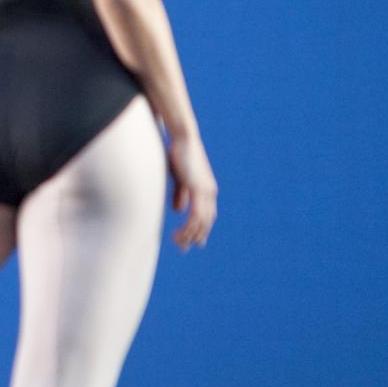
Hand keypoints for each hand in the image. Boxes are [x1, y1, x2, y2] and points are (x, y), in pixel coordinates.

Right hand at [167, 135, 217, 250]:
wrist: (184, 138)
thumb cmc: (179, 154)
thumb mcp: (179, 178)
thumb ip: (181, 194)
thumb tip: (179, 211)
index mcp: (206, 189)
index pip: (206, 214)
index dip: (201, 229)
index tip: (195, 242)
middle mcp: (209, 192)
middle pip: (206, 221)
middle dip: (196, 236)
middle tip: (186, 248)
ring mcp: (205, 191)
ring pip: (201, 221)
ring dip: (189, 234)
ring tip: (178, 243)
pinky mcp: (198, 189)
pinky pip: (195, 215)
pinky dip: (188, 227)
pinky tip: (180, 233)